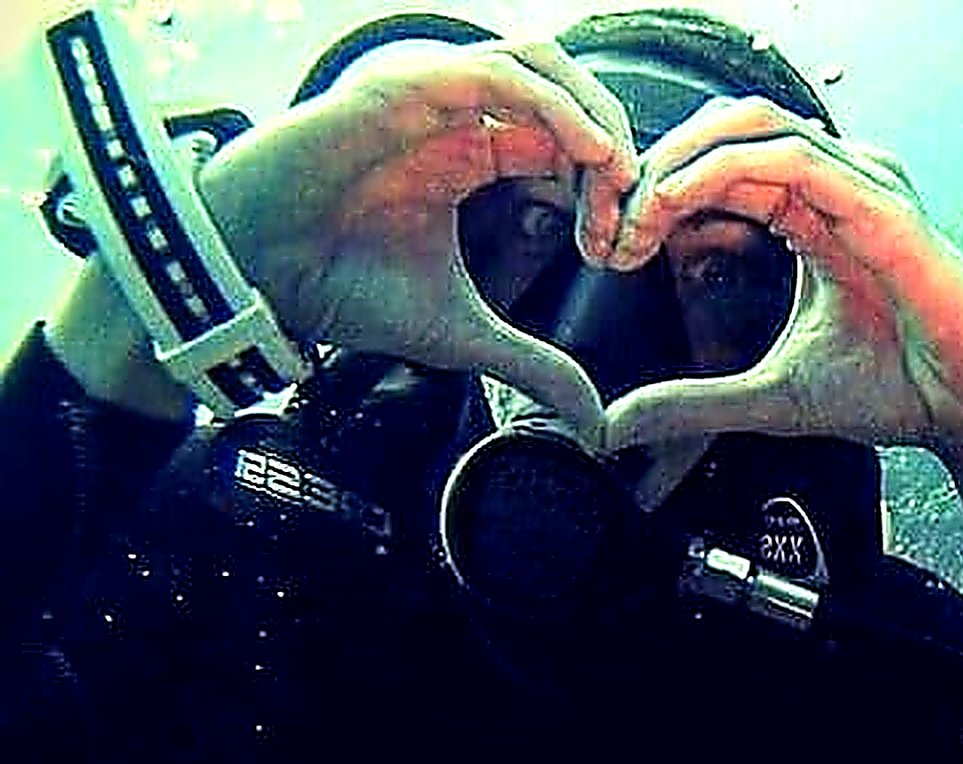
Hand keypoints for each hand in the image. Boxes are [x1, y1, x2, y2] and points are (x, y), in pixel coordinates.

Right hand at [195, 40, 641, 432]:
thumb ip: (532, 365)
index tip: (616, 251)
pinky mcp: (403, 86)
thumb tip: (594, 420)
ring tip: (619, 170)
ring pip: (539, 65)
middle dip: (613, 147)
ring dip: (592, 112)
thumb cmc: (338, 289)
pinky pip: (495, 72)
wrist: (253, 277)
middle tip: (632, 209)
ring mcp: (430, 93)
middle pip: (565, 95)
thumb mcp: (461, 334)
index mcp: (471, 155)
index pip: (565, 145)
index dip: (606, 190)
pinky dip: (553, 104)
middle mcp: (455, 115)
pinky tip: (587, 150)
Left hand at [596, 98, 962, 557]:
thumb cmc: (898, 393)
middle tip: (610, 223)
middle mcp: (838, 184)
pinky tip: (676, 204)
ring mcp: (863, 184)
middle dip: (655, 167)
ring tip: (635, 213)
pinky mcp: (883, 203)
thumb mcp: (770, 399)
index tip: (612, 248)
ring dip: (679, 161)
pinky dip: (721, 169)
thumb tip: (613, 425)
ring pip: (751, 124)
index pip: (719, 166)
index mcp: (813, 211)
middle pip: (725, 130)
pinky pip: (790, 157)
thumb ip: (694, 403)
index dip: (656, 193)